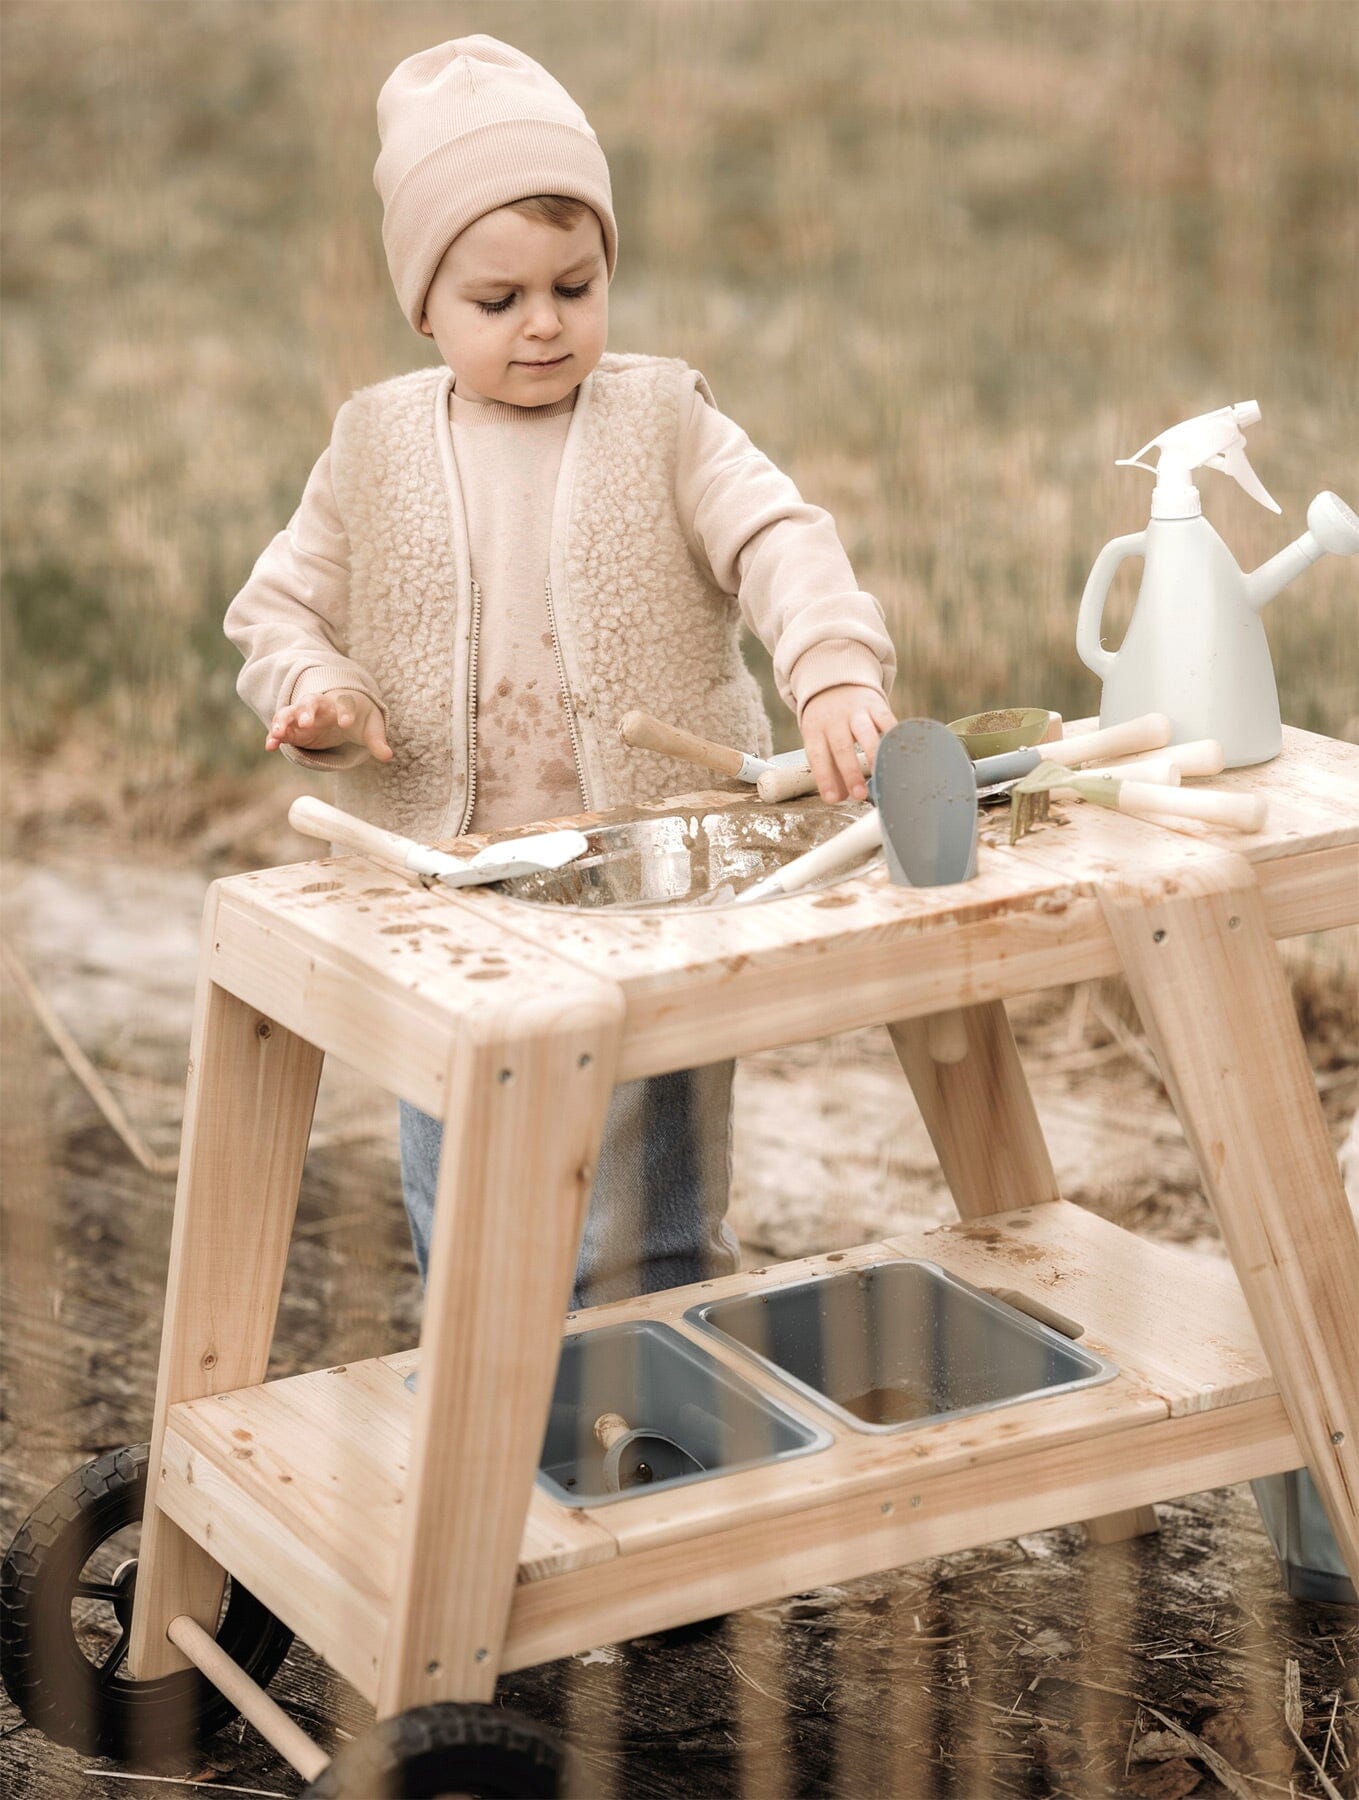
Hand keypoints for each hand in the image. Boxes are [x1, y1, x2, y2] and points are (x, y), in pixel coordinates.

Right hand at [265, 689, 392, 761]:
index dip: (345, 712)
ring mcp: (304, 715)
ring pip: (291, 712)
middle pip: (311, 702)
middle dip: (307, 711)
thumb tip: (388, 756)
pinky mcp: (293, 727)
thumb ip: (377, 741)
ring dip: (284, 721)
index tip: (346, 723)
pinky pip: (282, 728)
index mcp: (343, 702)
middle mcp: (320, 705)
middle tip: (306, 722)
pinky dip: (274, 736)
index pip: (345, 703)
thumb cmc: (359, 717)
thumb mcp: (371, 727)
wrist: (343, 711)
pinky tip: (270, 747)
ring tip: (278, 734)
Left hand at [800, 685, 895, 802]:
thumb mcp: (820, 740)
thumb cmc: (828, 723)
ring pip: (865, 733)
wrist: (836, 683)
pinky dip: (893, 737)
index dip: (825, 778)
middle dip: (851, 773)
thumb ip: (829, 769)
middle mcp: (834, 719)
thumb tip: (840, 797)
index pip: (817, 756)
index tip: (832, 799)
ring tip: (881, 777)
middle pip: (841, 747)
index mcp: (815, 730)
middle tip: (860, 795)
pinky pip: (886, 719)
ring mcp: (856, 711)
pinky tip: (900, 754)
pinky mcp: (875, 704)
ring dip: (873, 757)